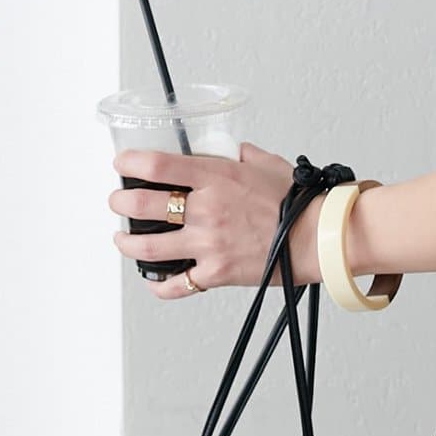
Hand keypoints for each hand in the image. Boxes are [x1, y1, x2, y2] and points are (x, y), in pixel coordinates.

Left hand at [108, 141, 300, 300]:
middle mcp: (207, 210)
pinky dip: (158, 285)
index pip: (159, 165)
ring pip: (149, 247)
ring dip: (127, 243)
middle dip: (120, 202)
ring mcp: (208, 243)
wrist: (317, 238)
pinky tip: (153, 279)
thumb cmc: (299, 202)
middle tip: (118, 201)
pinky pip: (176, 285)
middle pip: (143, 206)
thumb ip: (243, 155)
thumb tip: (231, 150)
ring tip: (122, 239)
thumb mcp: (268, 164)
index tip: (122, 163)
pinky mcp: (215, 273)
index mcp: (217, 178)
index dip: (131, 163)